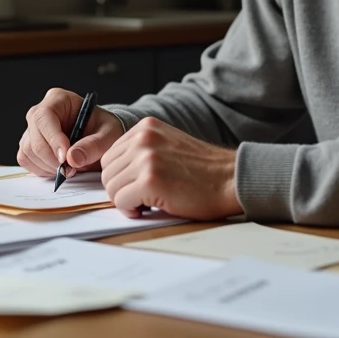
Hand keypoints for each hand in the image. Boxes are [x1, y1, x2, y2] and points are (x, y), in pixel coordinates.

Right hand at [17, 88, 124, 177]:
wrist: (100, 138)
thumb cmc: (103, 130)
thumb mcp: (109, 135)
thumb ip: (94, 145)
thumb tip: (72, 158)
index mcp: (59, 99)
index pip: (45, 116)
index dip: (53, 138)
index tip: (65, 157)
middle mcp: (40, 112)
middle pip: (34, 136)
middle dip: (52, 158)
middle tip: (71, 169)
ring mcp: (32, 129)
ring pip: (29, 151)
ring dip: (48, 166)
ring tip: (70, 168)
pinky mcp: (29, 145)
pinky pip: (27, 160)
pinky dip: (42, 170)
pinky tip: (59, 168)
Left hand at [101, 117, 241, 219]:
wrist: (231, 179)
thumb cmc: (203, 171)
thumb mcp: (169, 146)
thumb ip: (142, 151)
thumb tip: (115, 173)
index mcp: (146, 127)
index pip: (110, 155)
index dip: (121, 176)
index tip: (136, 185)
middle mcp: (143, 138)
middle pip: (107, 171)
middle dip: (121, 189)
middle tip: (142, 198)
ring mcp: (146, 158)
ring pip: (111, 187)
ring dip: (126, 200)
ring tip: (148, 202)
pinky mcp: (150, 180)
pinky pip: (121, 201)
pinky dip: (131, 210)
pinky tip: (151, 208)